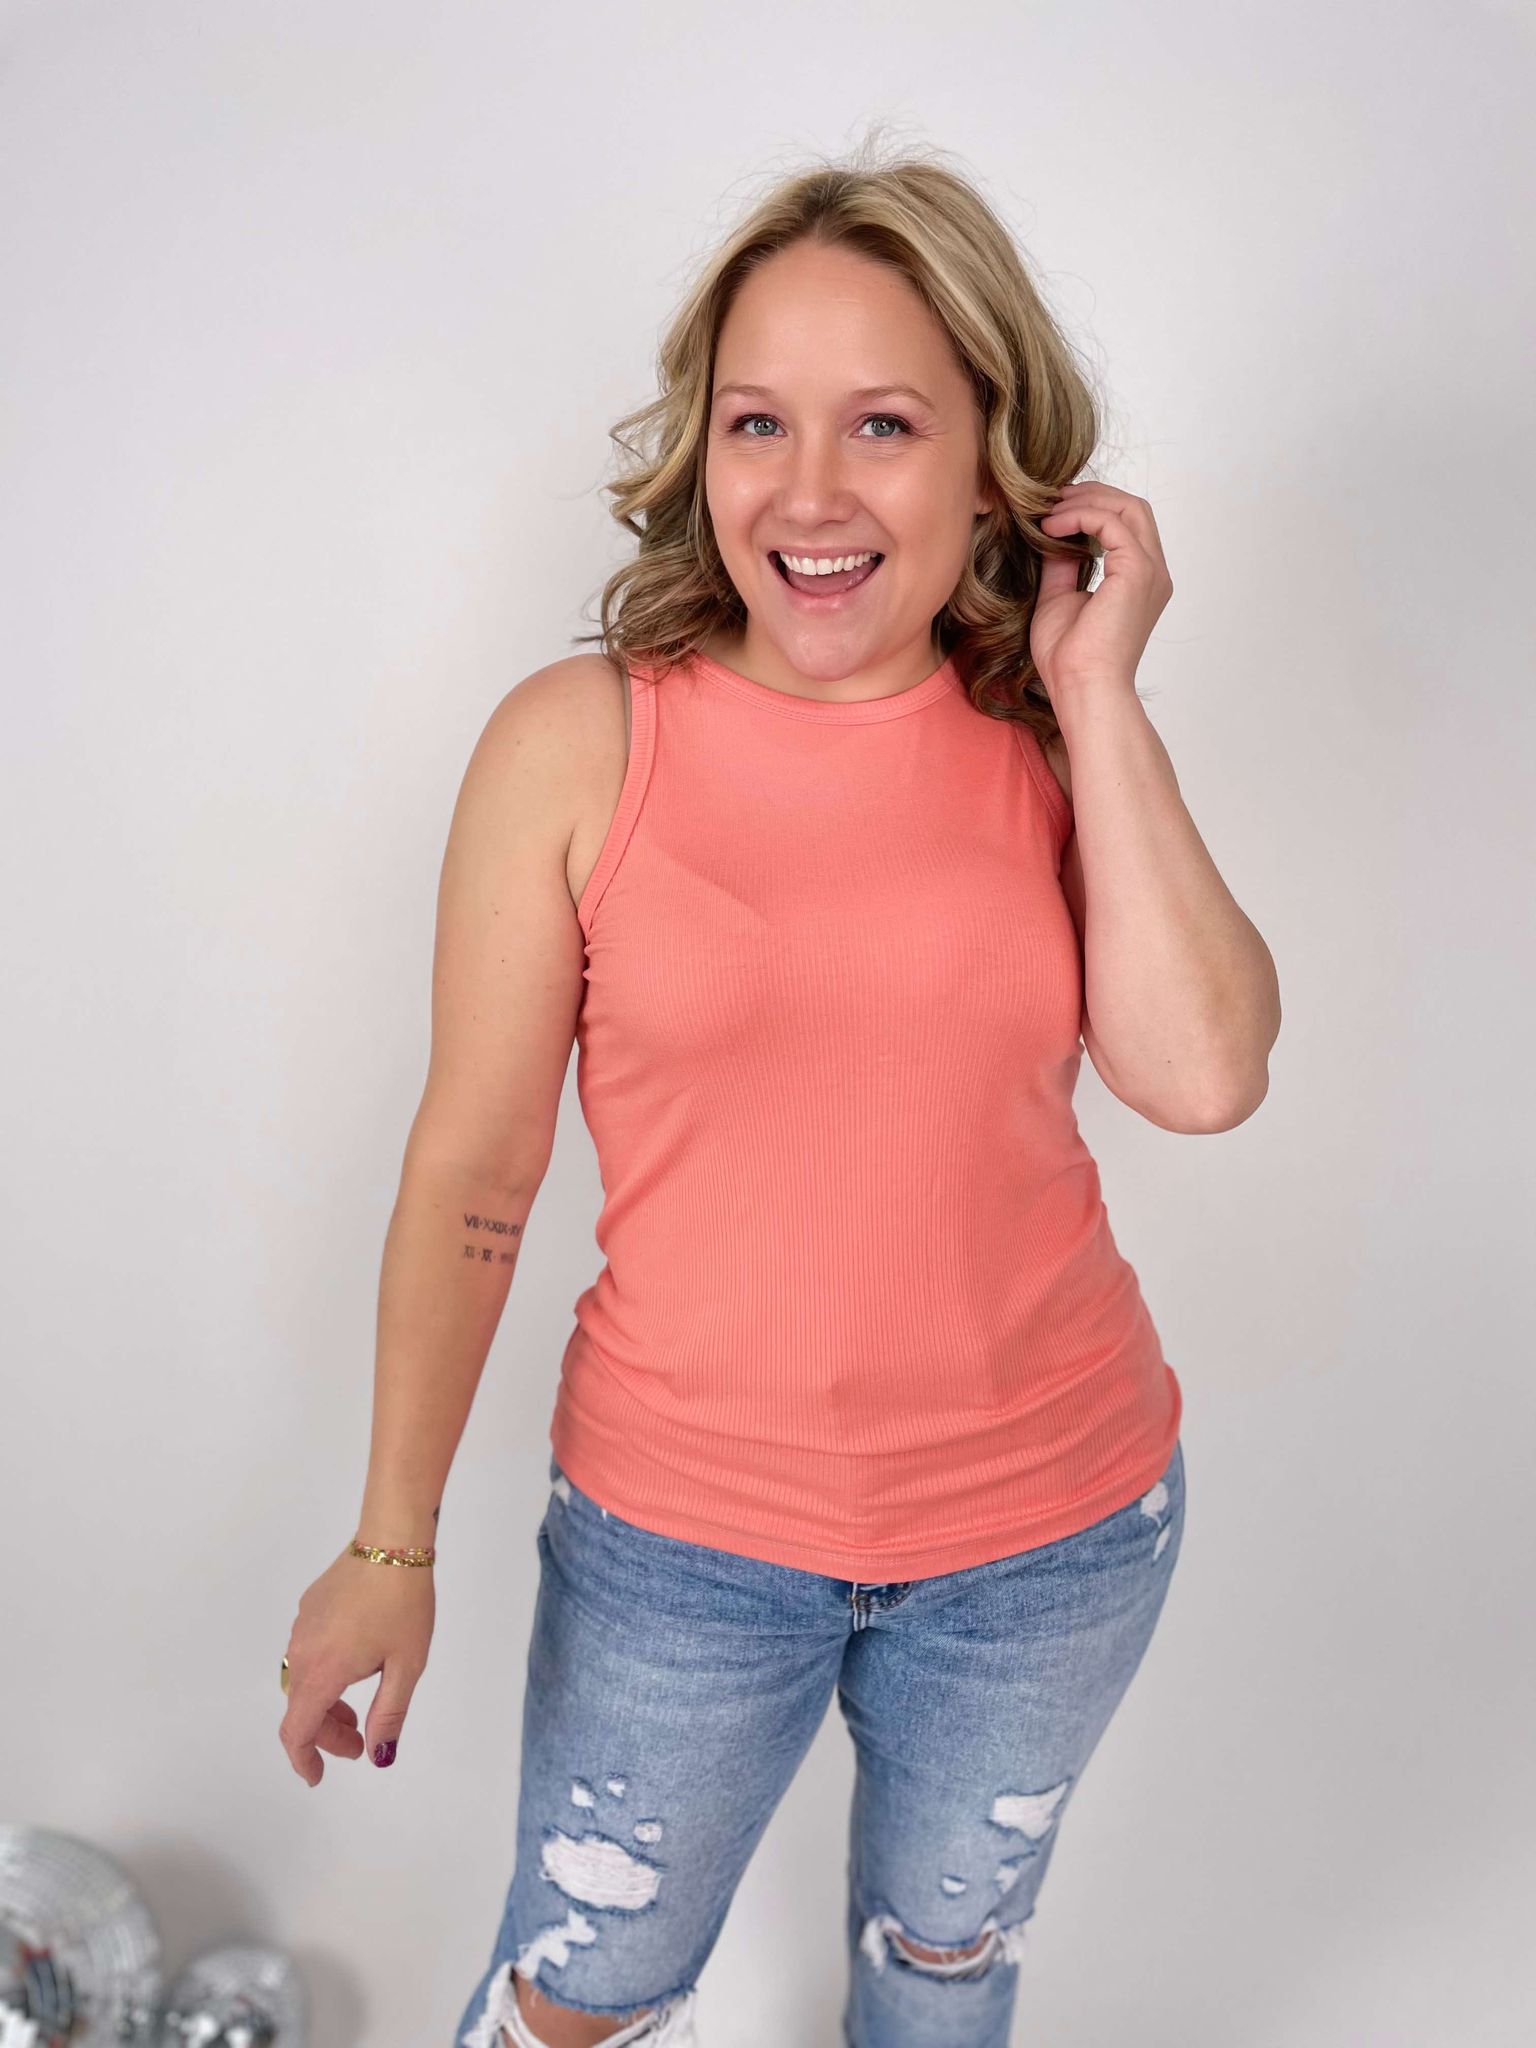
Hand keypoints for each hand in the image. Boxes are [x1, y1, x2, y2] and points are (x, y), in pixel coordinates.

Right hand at [278, 1545, 434, 1786]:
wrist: (392, 1541)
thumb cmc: (404, 1604)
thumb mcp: (407, 1666)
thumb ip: (389, 1714)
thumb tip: (378, 1755)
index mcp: (321, 1671)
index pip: (297, 1731)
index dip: (304, 1760)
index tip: (318, 1777)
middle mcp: (301, 1651)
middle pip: (300, 1708)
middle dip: (326, 1733)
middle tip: (360, 1742)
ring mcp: (301, 1627)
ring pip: (302, 1681)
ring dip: (325, 1703)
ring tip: (357, 1709)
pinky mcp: (307, 1608)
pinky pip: (306, 1654)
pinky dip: (323, 1674)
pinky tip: (355, 1666)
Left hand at [1031, 483, 1173, 702]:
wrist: (1081, 686)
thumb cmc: (1070, 659)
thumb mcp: (1059, 599)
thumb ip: (1062, 565)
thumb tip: (1053, 535)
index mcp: (1141, 581)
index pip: (1128, 524)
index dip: (1093, 508)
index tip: (1056, 510)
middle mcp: (1153, 573)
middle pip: (1134, 507)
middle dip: (1092, 495)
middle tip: (1052, 500)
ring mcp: (1149, 571)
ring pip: (1128, 507)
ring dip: (1085, 501)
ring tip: (1048, 512)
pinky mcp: (1136, 571)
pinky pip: (1112, 522)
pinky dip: (1080, 516)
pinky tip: (1051, 527)